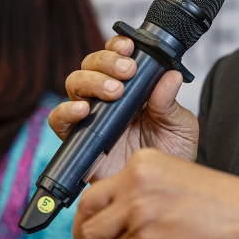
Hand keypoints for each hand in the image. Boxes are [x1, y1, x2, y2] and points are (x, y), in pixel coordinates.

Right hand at [47, 35, 199, 180]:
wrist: (158, 193)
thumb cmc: (170, 154)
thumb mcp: (179, 127)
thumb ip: (171, 103)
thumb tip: (171, 77)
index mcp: (132, 87)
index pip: (116, 55)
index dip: (118, 46)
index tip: (130, 48)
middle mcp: (108, 97)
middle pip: (91, 64)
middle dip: (106, 61)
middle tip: (127, 73)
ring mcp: (91, 117)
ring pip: (74, 84)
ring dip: (91, 81)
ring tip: (113, 91)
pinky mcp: (78, 139)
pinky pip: (59, 120)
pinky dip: (66, 110)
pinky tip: (83, 110)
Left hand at [72, 148, 238, 238]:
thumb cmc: (216, 202)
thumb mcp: (172, 177)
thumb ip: (140, 188)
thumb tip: (114, 214)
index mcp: (142, 163)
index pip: (97, 189)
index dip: (88, 215)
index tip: (89, 228)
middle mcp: (135, 182)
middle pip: (87, 211)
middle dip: (82, 237)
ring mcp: (139, 211)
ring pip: (96, 237)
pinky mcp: (146, 238)